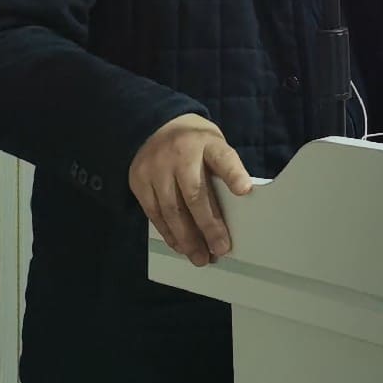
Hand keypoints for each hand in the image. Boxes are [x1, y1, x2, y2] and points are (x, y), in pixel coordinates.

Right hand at [128, 114, 251, 266]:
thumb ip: (222, 168)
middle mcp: (179, 154)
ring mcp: (155, 168)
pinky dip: (168, 233)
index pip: (222, 158)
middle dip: (208, 226)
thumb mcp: (214, 143)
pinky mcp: (138, 181)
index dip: (233, 174)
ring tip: (199, 257)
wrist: (155, 125)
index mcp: (206, 142)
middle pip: (194, 194)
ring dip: (186, 237)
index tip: (245, 191)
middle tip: (219, 249)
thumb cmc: (195, 142)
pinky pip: (154, 213)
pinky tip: (179, 245)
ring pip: (171, 209)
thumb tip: (236, 205)